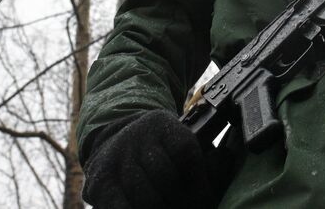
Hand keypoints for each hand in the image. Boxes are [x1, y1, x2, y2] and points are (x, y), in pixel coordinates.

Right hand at [81, 109, 224, 208]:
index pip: (185, 150)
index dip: (200, 181)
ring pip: (146, 197)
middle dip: (184, 201)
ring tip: (176, 208)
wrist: (113, 143)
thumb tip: (224, 162)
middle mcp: (136, 138)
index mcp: (161, 124)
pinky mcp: (100, 184)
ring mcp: (115, 160)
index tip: (207, 200)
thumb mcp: (179, 143)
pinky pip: (121, 208)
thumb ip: (206, 159)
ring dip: (164, 208)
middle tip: (195, 207)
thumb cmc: (159, 151)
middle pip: (165, 176)